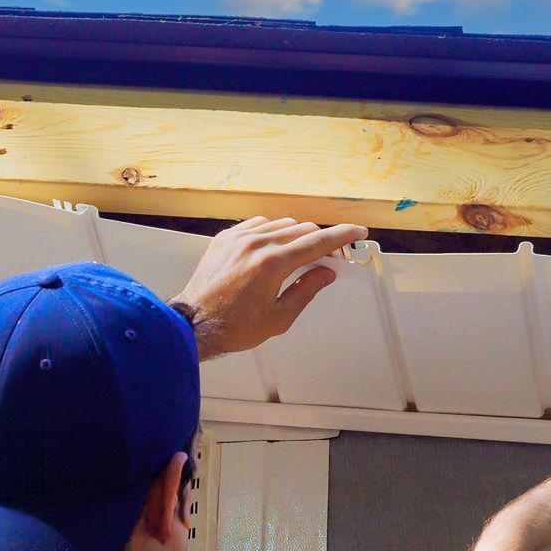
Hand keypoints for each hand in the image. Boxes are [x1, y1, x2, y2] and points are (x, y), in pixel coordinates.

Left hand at [170, 217, 367, 359]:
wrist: (194, 324)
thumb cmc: (232, 326)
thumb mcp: (279, 318)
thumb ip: (306, 291)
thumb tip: (325, 274)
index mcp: (272, 264)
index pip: (317, 242)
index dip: (342, 236)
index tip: (356, 232)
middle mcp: (255, 244)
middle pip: (302, 230)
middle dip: (321, 240)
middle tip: (329, 257)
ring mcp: (238, 238)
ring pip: (281, 224)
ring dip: (297, 236)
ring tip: (300, 258)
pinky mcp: (226, 238)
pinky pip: (258, 224)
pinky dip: (273, 232)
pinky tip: (275, 248)